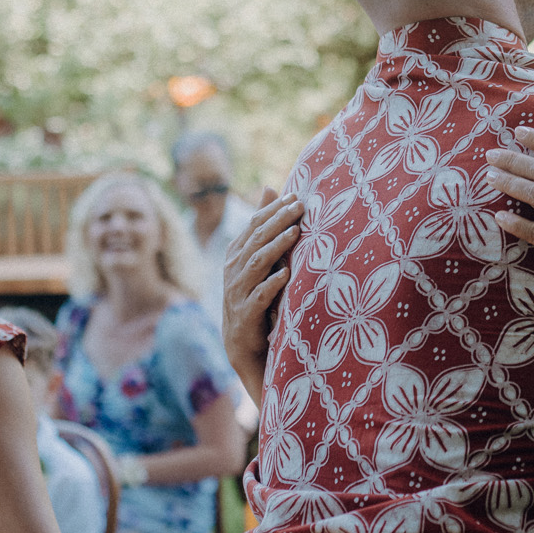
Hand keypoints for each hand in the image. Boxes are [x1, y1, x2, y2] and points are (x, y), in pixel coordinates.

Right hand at [221, 190, 301, 407]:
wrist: (243, 345)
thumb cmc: (255, 297)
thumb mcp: (259, 260)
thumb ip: (264, 227)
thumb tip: (270, 188)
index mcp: (237, 255)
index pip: (254, 225)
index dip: (272, 209)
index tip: (295, 195)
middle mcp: (234, 271)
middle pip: (256, 239)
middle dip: (278, 221)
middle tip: (299, 206)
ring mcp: (237, 293)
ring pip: (256, 263)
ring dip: (276, 246)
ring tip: (296, 232)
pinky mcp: (246, 315)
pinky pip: (259, 296)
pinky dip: (272, 284)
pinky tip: (286, 274)